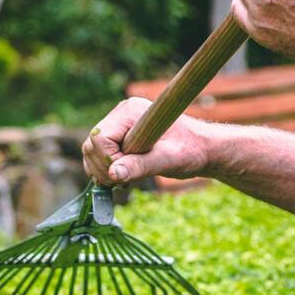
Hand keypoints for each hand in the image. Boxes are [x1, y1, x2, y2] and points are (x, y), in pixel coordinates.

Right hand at [81, 97, 211, 186]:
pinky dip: (106, 170)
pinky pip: (99, 155)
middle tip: (125, 182)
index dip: (108, 159)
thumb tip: (114, 174)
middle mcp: (121, 114)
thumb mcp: (167, 160)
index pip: (100, 136)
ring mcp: (119, 125)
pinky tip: (124, 176)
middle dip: (104, 168)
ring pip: (92, 151)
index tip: (125, 174)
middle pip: (92, 144)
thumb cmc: (190, 150)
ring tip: (127, 179)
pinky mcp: (120, 136)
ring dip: (104, 171)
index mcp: (130, 111)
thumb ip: (139, 166)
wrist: (202, 149)